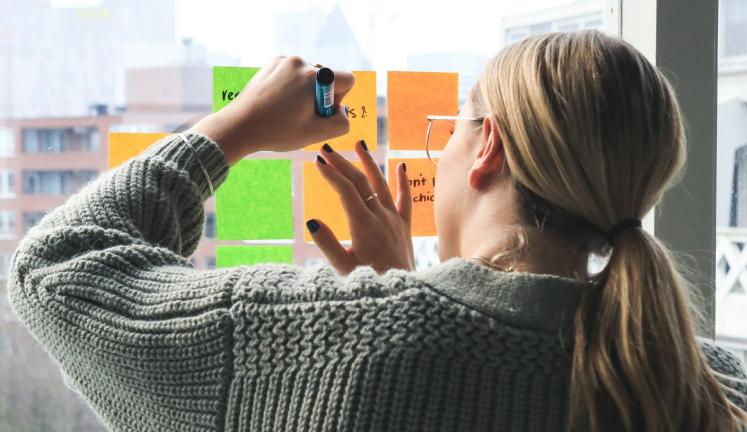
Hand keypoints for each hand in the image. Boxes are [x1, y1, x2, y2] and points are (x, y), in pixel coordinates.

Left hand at [191, 56, 354, 163]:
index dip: (339, 100)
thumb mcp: (316, 134)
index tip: (320, 112)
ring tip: (286, 110)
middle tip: (300, 115)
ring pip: (308, 77)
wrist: (239, 126)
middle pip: (327, 79)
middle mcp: (300, 63)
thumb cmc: (277, 131)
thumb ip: (341, 123)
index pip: (347, 80)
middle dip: (320, 97)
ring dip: (304, 92)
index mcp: (314, 77)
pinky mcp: (271, 64)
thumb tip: (341, 111)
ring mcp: (283, 61)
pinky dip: (290, 87)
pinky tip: (276, 103)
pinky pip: (292, 74)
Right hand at [307, 140, 415, 274]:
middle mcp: (381, 217)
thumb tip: (312, 221)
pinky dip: (403, 182)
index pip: (346, 191)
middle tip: (326, 150)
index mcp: (364, 226)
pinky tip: (401, 166)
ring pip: (382, 184)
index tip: (318, 161)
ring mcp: (394, 220)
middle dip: (343, 163)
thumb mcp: (343, 269)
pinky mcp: (404, 226)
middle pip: (361, 182)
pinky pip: (405, 200)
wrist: (403, 293)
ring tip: (359, 143)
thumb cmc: (371, 283)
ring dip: (369, 162)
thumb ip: (327, 245)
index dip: (332, 175)